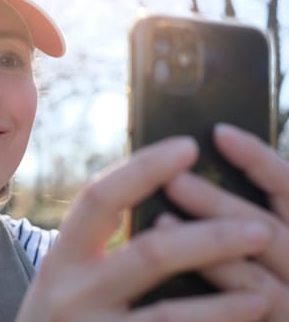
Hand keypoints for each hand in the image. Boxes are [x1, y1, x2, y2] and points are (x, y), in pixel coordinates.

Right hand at [16, 136, 269, 321]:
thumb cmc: (63, 313)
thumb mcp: (67, 274)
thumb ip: (98, 242)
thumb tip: (164, 195)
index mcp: (61, 257)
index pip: (99, 198)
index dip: (143, 168)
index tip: (188, 147)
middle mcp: (71, 293)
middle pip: (149, 254)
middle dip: (209, 238)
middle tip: (256, 226)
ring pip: (170, 313)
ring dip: (226, 299)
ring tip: (264, 285)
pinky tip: (246, 313)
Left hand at [164, 123, 288, 320]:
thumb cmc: (259, 282)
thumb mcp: (259, 248)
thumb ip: (235, 218)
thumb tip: (183, 180)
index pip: (287, 187)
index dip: (257, 159)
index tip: (219, 133)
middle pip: (265, 225)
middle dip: (216, 202)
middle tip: (173, 179)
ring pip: (255, 264)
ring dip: (207, 241)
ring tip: (161, 220)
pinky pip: (250, 303)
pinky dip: (217, 279)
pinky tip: (179, 268)